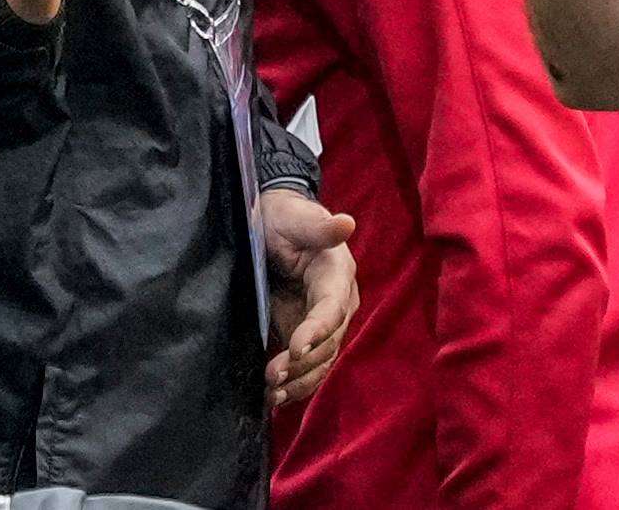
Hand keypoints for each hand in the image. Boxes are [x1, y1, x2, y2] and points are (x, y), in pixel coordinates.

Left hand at [263, 188, 358, 410]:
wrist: (275, 225)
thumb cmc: (285, 218)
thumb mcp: (298, 218)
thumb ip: (319, 226)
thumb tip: (346, 223)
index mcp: (337, 275)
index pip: (332, 308)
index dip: (317, 330)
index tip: (295, 348)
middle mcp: (338, 303)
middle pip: (329, 342)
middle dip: (303, 364)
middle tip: (272, 377)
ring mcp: (324, 323)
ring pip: (321, 360)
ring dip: (300, 381)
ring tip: (273, 396)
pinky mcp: (306, 334)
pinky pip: (309, 366)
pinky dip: (296, 384)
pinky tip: (276, 399)